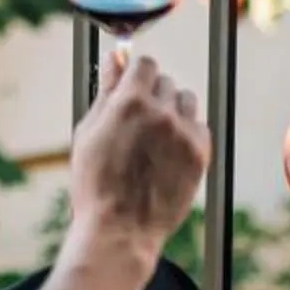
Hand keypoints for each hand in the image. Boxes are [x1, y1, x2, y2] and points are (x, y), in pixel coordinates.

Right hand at [66, 51, 209, 246]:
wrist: (120, 229)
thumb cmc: (95, 183)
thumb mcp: (89, 132)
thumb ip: (105, 92)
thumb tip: (115, 59)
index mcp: (129, 102)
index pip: (145, 64)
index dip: (136, 76)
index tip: (131, 89)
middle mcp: (161, 112)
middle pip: (165, 82)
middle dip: (152, 96)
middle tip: (137, 124)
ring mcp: (184, 133)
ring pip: (186, 101)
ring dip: (172, 111)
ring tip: (155, 138)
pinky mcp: (201, 153)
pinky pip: (200, 126)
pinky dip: (187, 133)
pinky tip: (169, 153)